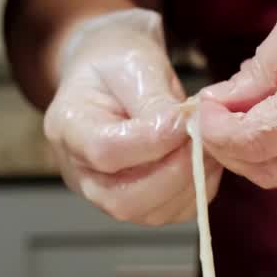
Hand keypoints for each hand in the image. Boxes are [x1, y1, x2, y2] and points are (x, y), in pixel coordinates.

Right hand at [45, 9, 221, 224]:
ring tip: (208, 143)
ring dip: (192, 180)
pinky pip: (175, 211)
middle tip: (203, 137)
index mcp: (68, 128)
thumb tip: (180, 128)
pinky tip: (206, 157)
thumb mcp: (134, 64)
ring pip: (153, 212)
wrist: (115, 77)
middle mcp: (82, 173)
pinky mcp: (141, 203)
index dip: (151, 141)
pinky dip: (200, 188)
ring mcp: (109, 194)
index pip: (104, 152)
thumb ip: (153, 100)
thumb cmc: (118, 64)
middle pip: (125, 200)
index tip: (183, 117)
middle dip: (176, 172)